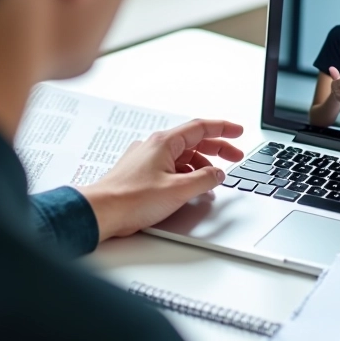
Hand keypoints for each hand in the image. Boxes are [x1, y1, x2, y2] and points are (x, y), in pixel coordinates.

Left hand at [78, 119, 244, 241]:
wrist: (100, 212)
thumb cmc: (130, 199)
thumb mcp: (178, 190)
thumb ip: (204, 180)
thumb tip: (217, 174)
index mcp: (164, 143)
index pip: (201, 128)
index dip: (223, 129)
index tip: (238, 132)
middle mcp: (154, 146)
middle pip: (194, 141)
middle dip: (217, 149)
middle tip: (235, 157)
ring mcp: (147, 159)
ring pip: (182, 156)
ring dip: (201, 165)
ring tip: (214, 179)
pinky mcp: (141, 173)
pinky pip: (171, 167)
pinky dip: (186, 174)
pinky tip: (191, 187)